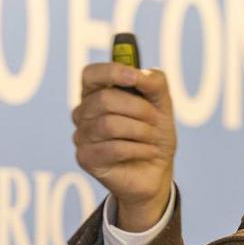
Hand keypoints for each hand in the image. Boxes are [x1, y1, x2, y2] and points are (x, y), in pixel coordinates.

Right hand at [72, 63, 175, 230]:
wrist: (156, 172)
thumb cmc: (154, 133)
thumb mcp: (162, 104)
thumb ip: (153, 82)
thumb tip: (139, 74)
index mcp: (97, 92)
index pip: (91, 74)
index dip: (112, 72)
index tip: (135, 78)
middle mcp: (84, 112)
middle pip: (104, 99)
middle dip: (139, 109)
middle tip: (156, 120)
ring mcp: (81, 135)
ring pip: (108, 125)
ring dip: (141, 131)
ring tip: (152, 139)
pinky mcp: (85, 158)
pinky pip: (112, 148)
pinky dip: (138, 149)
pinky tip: (148, 152)